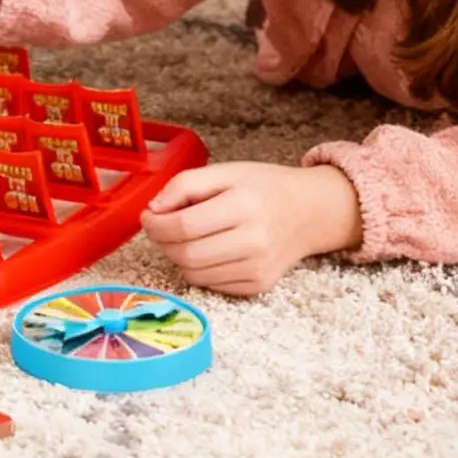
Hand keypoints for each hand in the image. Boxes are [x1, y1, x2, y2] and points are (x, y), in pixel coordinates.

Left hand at [140, 162, 362, 295]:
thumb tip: (154, 209)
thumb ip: (185, 185)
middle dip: (161, 241)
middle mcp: (254, 242)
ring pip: (194, 274)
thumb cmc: (263, 187)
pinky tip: (204, 249)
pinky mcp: (258, 286)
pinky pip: (210, 284)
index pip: (185, 225)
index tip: (147, 215)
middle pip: (186, 254)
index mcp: (244, 206)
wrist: (309, 212)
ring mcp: (257, 269)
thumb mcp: (225, 171)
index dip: (156, 224)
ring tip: (180, 236)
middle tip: (158, 226)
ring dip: (176, 256)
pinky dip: (197, 269)